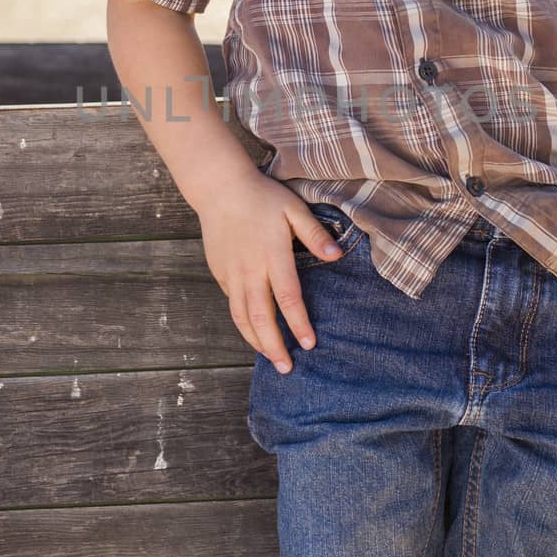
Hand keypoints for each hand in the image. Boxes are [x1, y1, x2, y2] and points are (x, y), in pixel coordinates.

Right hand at [196, 175, 345, 373]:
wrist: (220, 188)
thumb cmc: (262, 196)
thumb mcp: (293, 209)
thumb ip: (315, 234)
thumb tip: (337, 255)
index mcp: (272, 256)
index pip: (287, 299)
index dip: (299, 324)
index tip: (309, 344)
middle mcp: (249, 271)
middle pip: (260, 318)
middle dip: (274, 346)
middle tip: (287, 368)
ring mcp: (231, 274)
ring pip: (241, 317)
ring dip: (256, 341)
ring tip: (270, 358)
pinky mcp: (219, 273)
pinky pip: (232, 304)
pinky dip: (243, 323)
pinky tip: (254, 331)